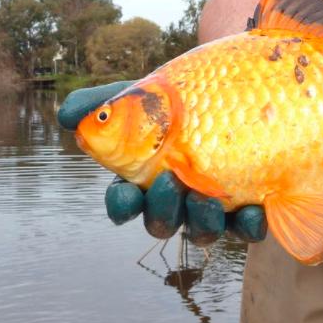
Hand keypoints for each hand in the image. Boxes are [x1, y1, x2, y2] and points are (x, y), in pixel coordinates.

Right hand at [58, 81, 266, 243]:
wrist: (232, 92)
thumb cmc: (178, 99)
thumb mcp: (140, 95)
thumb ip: (100, 103)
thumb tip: (68, 117)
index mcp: (143, 180)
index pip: (124, 203)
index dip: (121, 204)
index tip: (125, 192)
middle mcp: (176, 200)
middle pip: (161, 222)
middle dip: (162, 208)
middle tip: (169, 181)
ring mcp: (211, 208)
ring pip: (201, 230)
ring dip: (201, 221)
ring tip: (205, 197)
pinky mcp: (247, 209)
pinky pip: (247, 230)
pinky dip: (249, 226)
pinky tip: (254, 210)